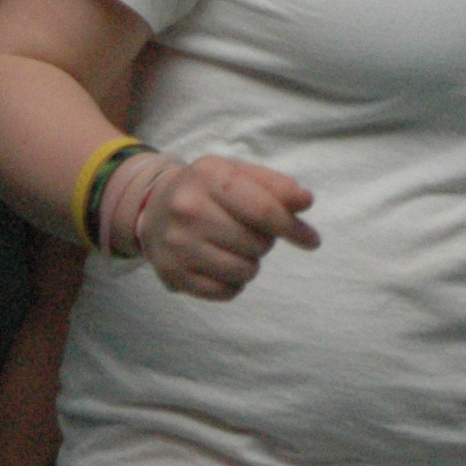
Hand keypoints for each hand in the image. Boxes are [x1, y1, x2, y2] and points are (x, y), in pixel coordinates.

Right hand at [137, 154, 319, 300]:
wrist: (153, 206)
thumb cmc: (208, 190)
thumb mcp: (237, 174)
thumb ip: (275, 185)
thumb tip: (304, 201)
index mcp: (208, 176)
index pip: (262, 210)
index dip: (292, 227)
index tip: (311, 240)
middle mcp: (188, 210)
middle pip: (257, 244)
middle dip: (265, 241)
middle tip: (249, 232)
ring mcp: (177, 244)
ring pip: (245, 271)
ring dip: (251, 263)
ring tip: (235, 247)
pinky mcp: (173, 274)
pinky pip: (226, 292)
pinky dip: (234, 283)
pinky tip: (222, 264)